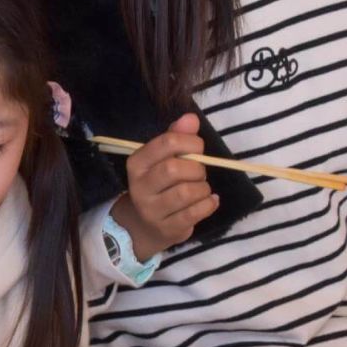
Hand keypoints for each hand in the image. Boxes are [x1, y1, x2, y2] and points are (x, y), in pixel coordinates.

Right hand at [111, 113, 218, 260]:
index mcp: (137, 163)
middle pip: (175, 169)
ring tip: (201, 189)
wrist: (146, 226)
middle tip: (198, 173)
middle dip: (196, 169)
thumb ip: (177, 136)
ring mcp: (151, 210)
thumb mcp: (163, 158)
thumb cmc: (160, 184)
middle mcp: (139, 186)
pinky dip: (209, 204)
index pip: (166, 143)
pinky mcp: (167, 228)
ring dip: (203, 188)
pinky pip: (195, 213)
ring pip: (187, 192)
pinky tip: (209, 201)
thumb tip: (191, 118)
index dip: (191, 142)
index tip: (197, 148)